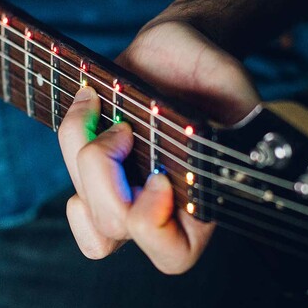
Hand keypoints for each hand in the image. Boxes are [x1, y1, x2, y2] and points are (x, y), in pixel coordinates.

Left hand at [58, 20, 259, 273]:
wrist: (175, 53)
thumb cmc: (208, 75)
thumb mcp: (232, 84)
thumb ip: (239, 112)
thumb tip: (234, 136)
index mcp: (199, 201)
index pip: (173, 254)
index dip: (152, 225)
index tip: (157, 177)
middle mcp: (158, 208)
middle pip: (113, 226)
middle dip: (104, 174)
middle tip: (124, 128)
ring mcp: (123, 192)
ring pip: (84, 207)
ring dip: (82, 156)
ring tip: (98, 108)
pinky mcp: (93, 171)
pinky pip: (70, 187)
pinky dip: (69, 150)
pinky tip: (85, 115)